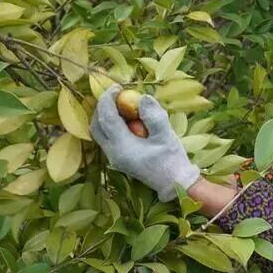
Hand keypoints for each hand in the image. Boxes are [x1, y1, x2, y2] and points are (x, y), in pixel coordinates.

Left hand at [90, 84, 199, 201]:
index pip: (107, 118)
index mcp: (123, 147)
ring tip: (121, 106)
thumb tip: (143, 98)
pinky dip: (112, 126)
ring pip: (100, 133)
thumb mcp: (166, 135)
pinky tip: (127, 120)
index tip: (117, 87)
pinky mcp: (119, 160)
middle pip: (96, 126)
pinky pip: (108, 139)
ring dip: (106, 117)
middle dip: (102, 107)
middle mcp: (113, 154)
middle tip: (116, 95)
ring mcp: (115, 158)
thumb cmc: (172, 160)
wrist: (175, 184)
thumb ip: (153, 115)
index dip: (108, 100)